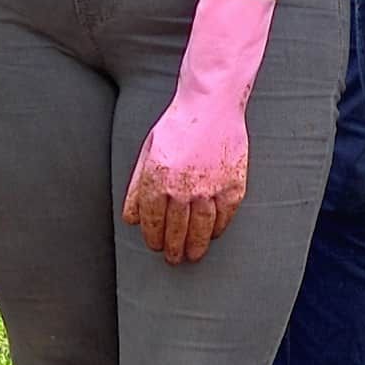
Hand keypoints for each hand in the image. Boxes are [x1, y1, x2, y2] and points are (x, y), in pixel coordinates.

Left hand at [120, 0, 277, 259]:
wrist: (211, 105)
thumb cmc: (177, 126)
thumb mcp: (148, 152)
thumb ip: (138, 187)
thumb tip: (131, 219)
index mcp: (158, 179)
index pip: (154, 221)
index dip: (153, 237)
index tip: (155, 246)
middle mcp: (184, 188)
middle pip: (177, 230)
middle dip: (173, 248)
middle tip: (173, 259)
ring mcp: (210, 188)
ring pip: (202, 229)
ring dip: (196, 246)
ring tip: (192, 255)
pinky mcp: (233, 185)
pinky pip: (225, 216)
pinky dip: (219, 229)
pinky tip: (213, 235)